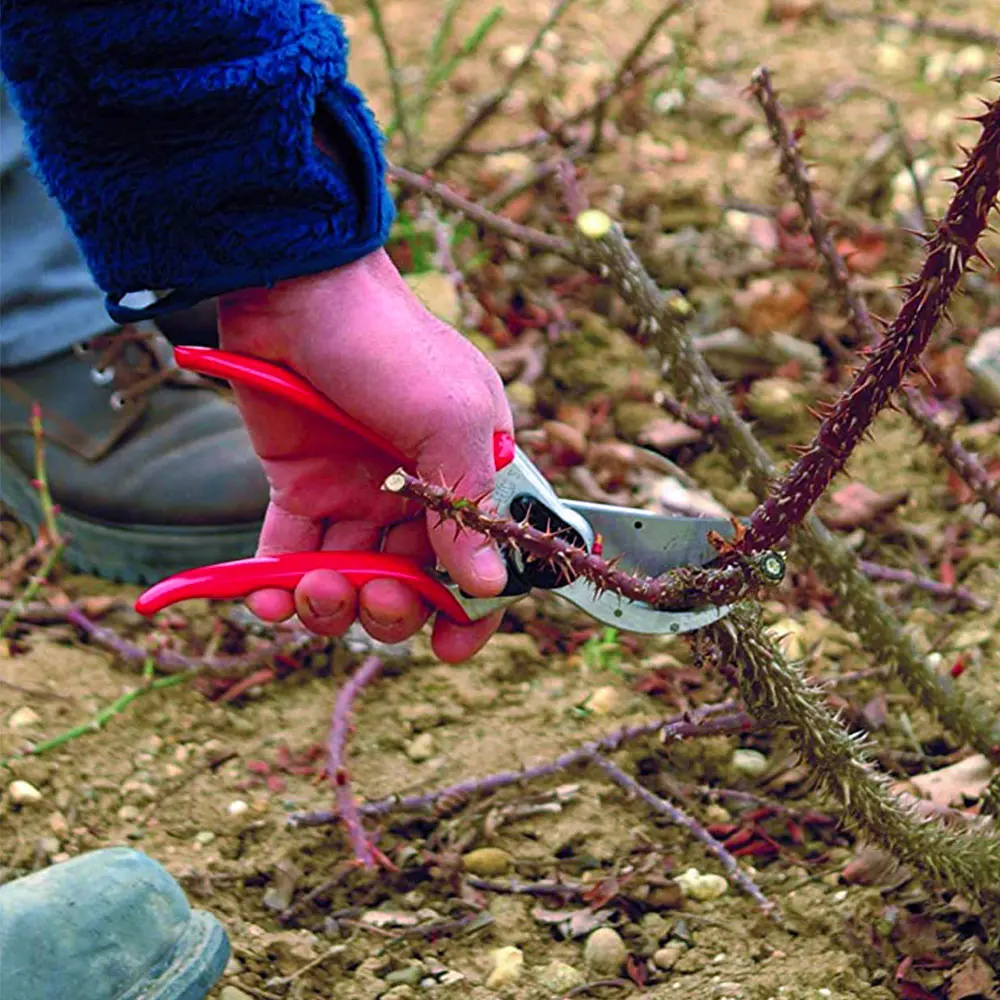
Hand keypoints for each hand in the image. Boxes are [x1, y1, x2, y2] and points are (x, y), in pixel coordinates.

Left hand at [217, 248, 511, 661]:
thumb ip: (467, 506)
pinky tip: (267, 597)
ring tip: (312, 588)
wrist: (297, 290)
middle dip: (393, 608)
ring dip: (332, 602)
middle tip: (374, 596)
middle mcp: (415, 493)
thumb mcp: (452, 420)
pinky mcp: (298, 487)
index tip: (450, 647)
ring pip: (350, 577)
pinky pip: (289, 553)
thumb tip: (489, 586)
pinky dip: (276, 586)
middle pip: (412, 582)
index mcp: (468, 476)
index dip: (472, 611)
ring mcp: (355, 492)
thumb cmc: (392, 347)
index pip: (482, 561)